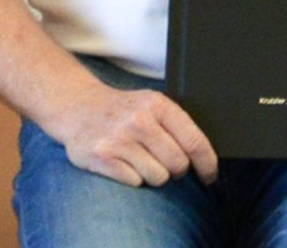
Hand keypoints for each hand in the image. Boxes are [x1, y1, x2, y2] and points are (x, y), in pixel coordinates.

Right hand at [54, 83, 218, 188]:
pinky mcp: (102, 157)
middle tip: (161, 159)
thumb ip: (177, 127)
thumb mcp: (151, 105)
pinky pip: (135, 182)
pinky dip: (132, 177)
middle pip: (178, 165)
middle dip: (175, 169)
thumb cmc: (122, 111)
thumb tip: (206, 160)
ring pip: (158, 177)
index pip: (194, 141)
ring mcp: (119, 139)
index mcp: (156, 104)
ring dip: (152, 174)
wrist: (77, 106)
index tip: (209, 176)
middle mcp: (138, 120)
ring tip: (137, 158)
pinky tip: (121, 162)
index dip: (207, 164)